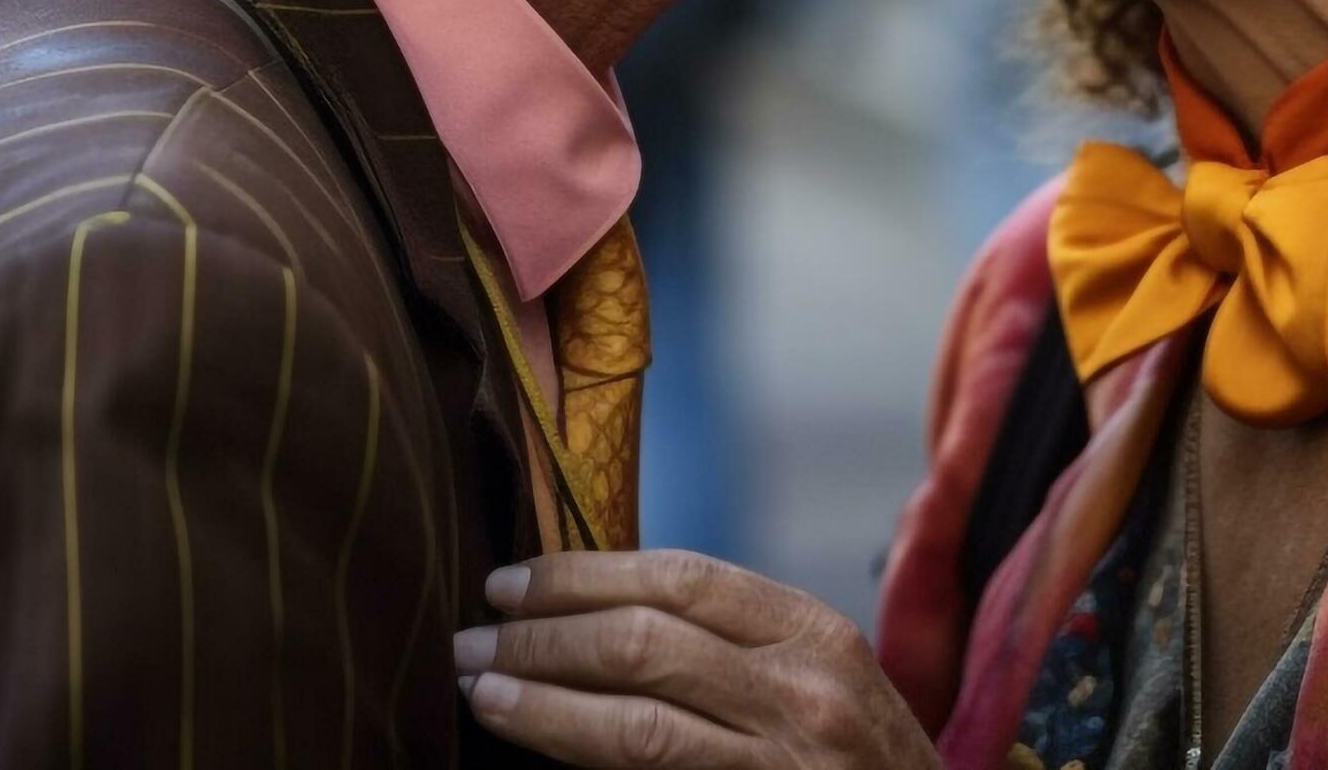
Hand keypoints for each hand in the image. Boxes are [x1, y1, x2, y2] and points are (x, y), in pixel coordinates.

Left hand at [453, 550, 942, 768]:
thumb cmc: (856, 764)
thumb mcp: (817, 683)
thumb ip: (731, 645)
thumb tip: (591, 614)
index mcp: (814, 634)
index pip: (678, 578)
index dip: (579, 576)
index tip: (509, 583)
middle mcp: (805, 692)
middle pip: (643, 644)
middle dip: (541, 639)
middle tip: (470, 640)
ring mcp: (783, 766)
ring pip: (635, 728)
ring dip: (540, 706)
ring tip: (480, 692)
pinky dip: (583, 761)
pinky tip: (535, 749)